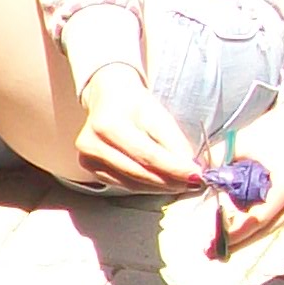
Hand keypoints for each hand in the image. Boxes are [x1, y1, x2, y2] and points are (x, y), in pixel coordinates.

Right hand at [73, 66, 206, 193]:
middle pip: (138, 171)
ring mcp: (87, 157)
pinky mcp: (88, 167)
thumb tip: (190, 169)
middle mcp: (92, 143)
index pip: (148, 154)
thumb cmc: (134, 103)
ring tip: (179, 185)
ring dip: (159, 187)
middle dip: (169, 180)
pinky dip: (144, 186)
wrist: (106, 97)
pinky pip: (121, 183)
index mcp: (109, 125)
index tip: (197, 176)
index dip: (174, 168)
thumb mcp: (157, 113)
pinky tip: (159, 183)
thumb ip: (173, 141)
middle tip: (192, 184)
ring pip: (130, 182)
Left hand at [216, 98, 283, 250]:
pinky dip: (262, 224)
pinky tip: (242, 231)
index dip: (236, 231)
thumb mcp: (245, 140)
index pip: (259, 217)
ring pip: (275, 226)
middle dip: (239, 241)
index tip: (214, 239)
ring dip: (250, 236)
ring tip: (222, 246)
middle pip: (267, 228)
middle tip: (212, 252)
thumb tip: (196, 176)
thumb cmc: (279, 127)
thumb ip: (219, 158)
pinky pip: (283, 218)